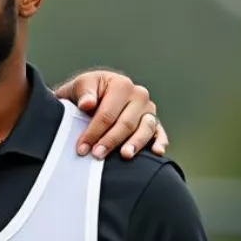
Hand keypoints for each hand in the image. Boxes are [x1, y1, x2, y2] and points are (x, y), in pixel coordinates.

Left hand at [53, 70, 167, 159]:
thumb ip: (83, 93)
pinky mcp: (154, 122)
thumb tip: (87, 104)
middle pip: (126, 123)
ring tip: (125, 155)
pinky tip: (157, 151)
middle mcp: (139, 96)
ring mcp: (148, 110)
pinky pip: (159, 133)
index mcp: (121, 85)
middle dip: (110, 141)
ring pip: (145, 128)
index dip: (94, 132)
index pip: (107, 113)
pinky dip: (160, 142)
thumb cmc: (87, 92)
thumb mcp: (80, 86)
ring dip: (135, 143)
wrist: (96, 95)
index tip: (82, 148)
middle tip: (97, 155)